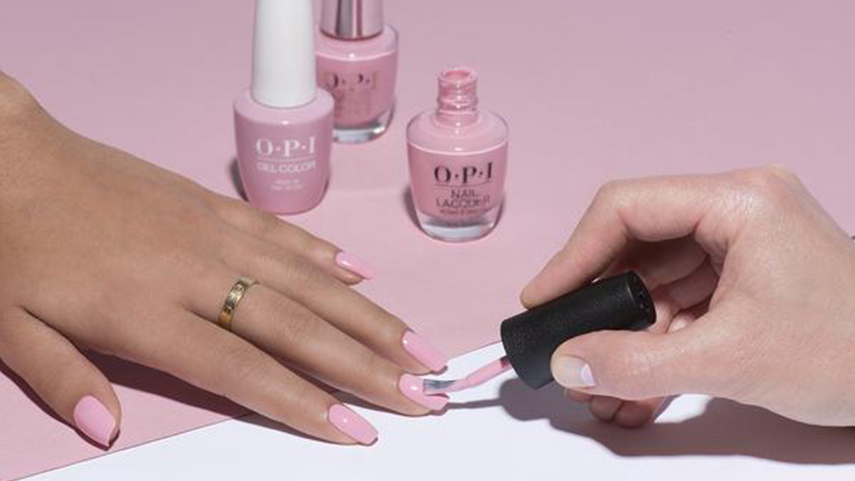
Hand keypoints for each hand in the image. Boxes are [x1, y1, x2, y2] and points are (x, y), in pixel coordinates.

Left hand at [0, 73, 448, 447]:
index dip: (305, 403)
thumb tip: (105, 431)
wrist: (11, 156)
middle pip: (299, 326)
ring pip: (309, 280)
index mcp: (148, 312)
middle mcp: (199, 272)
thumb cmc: (10, 244)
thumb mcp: (8, 323)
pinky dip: (326, 255)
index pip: (245, 369)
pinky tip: (361, 273)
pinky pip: (283, 232)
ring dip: (369, 315)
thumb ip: (61, 378)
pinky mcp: (213, 203)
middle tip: (423, 393)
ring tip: (417, 345)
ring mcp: (214, 232)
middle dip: (368, 365)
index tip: (359, 430)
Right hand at [522, 166, 854, 427]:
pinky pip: (683, 304)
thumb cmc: (848, 353)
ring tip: (599, 387)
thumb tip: (567, 364)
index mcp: (739, 201)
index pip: (628, 208)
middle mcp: (738, 210)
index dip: (575, 255)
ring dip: (627, 336)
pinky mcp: (747, 278)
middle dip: (601, 307)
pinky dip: (657, 344)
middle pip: (638, 246)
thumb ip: (637, 363)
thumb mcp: (730, 360)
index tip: (544, 301)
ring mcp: (744, 244)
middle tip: (568, 349)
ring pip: (657, 282)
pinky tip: (634, 388)